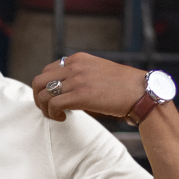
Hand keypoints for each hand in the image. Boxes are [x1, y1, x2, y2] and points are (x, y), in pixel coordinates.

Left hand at [32, 53, 147, 121]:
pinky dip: (53, 115)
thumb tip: (63, 90)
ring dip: (45, 110)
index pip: (47, 71)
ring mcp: (77, 79)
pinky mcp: (81, 95)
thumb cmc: (120, 87)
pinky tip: (64, 119)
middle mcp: (74, 66)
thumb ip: (79, 75)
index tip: (53, 100)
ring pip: (43, 95)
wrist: (139, 92)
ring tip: (57, 116)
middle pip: (38, 81)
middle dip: (38, 98)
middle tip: (48, 110)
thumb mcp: (96, 72)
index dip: (45, 88)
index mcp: (77, 59)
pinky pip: (53, 105)